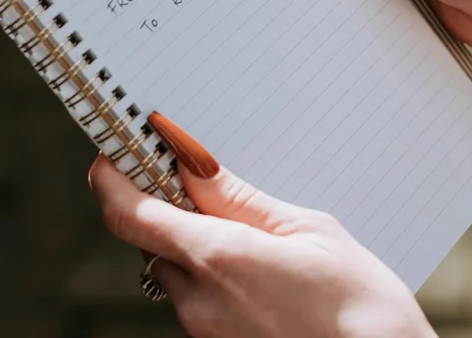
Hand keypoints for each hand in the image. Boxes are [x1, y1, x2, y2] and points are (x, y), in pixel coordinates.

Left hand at [89, 112, 434, 337]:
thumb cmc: (360, 302)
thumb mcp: (305, 229)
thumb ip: (236, 197)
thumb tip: (188, 163)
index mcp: (217, 257)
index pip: (127, 213)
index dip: (111, 178)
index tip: (116, 152)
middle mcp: (198, 300)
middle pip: (151, 241)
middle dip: (171, 211)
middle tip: (208, 187)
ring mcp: (204, 332)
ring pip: (176, 273)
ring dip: (199, 249)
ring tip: (260, 244)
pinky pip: (198, 303)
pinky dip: (217, 281)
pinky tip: (265, 278)